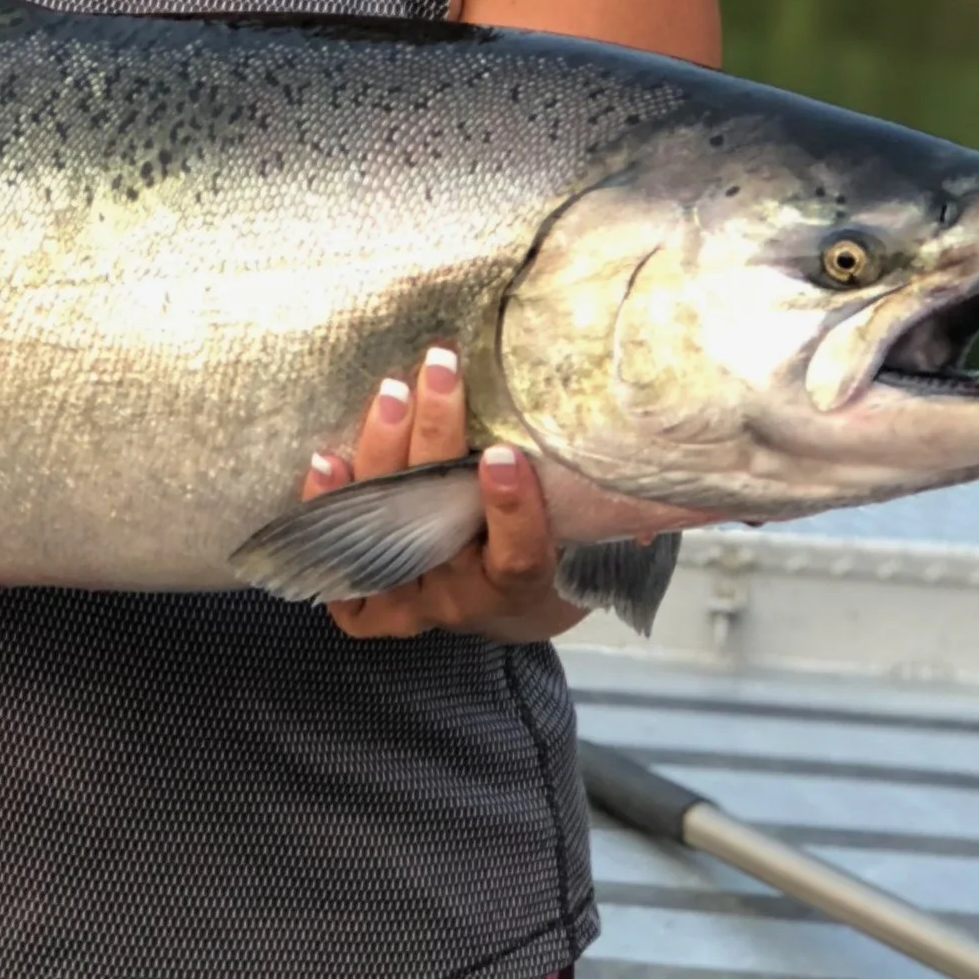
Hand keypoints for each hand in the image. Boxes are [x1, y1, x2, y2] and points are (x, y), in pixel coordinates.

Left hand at [306, 344, 589, 645]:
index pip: (519, 555)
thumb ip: (597, 496)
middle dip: (437, 439)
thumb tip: (651, 449)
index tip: (503, 453)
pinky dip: (328, 512)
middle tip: (440, 374)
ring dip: (381, 458)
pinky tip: (327, 462)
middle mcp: (460, 597)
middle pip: (439, 524)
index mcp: (521, 585)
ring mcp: (410, 602)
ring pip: (383, 533)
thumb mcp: (583, 528)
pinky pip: (341, 567)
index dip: (511, 509)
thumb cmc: (550, 544)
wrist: (508, 602)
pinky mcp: (371, 604)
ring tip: (390, 393)